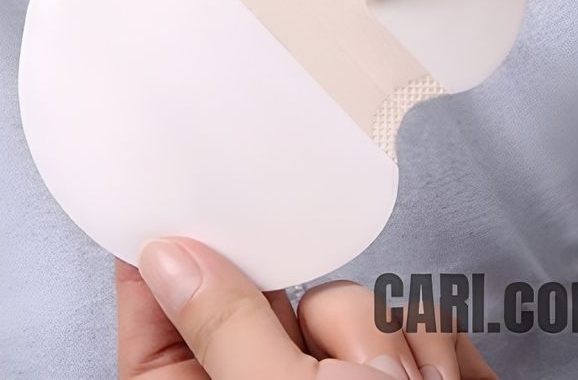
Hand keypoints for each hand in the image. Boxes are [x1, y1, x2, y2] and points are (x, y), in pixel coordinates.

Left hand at [116, 237, 495, 379]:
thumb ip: (224, 327)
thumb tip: (167, 259)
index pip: (155, 336)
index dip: (154, 273)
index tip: (164, 213)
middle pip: (256, 305)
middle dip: (308, 311)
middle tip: (332, 337)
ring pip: (335, 300)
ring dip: (377, 335)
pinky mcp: (391, 365)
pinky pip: (393, 310)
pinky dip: (423, 340)